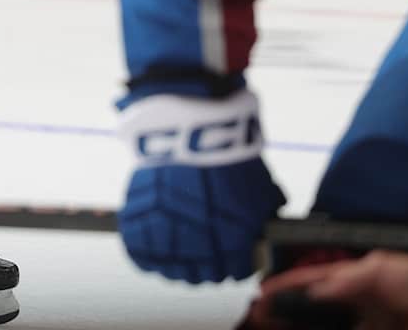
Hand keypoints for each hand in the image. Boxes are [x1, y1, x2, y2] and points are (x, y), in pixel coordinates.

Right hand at [116, 84, 284, 283]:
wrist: (190, 132)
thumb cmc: (230, 157)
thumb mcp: (261, 189)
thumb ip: (263, 213)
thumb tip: (267, 222)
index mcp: (234, 246)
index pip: (235, 272)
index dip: (235, 264)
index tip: (232, 255)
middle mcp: (201, 250)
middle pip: (202, 277)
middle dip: (205, 267)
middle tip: (203, 252)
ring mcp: (167, 238)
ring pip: (171, 270)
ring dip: (175, 265)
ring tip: (176, 252)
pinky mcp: (141, 224)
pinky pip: (142, 254)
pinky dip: (147, 255)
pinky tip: (152, 252)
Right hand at [248, 253, 407, 329]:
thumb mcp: (384, 271)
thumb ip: (349, 279)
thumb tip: (314, 290)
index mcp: (351, 280)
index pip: (309, 282)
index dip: (283, 288)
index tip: (260, 297)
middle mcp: (352, 304)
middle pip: (310, 311)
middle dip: (284, 315)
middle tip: (260, 323)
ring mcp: (365, 326)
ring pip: (325, 329)